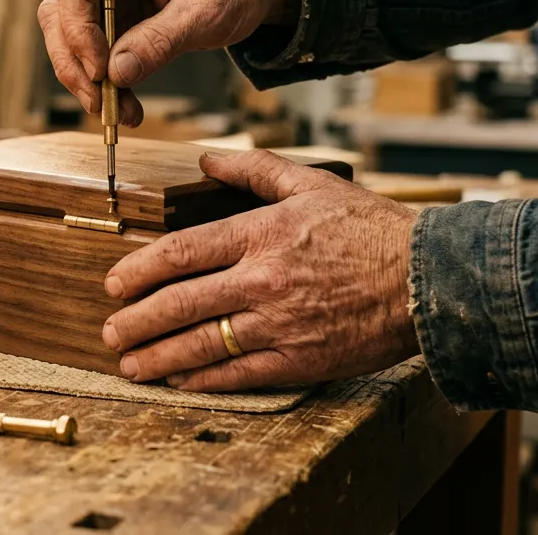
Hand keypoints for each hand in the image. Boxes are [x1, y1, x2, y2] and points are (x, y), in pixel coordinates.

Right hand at [38, 0, 297, 124]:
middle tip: (100, 103)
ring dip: (86, 77)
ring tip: (117, 111)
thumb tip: (116, 74)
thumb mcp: (207, 12)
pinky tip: (124, 102)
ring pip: (70, 33)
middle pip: (61, 11)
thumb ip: (160, 41)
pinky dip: (104, 78)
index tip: (100, 71)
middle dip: (75, 63)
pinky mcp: (115, 11)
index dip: (78, 31)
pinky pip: (94, 46)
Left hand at [101, 150, 419, 391]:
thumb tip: (206, 158)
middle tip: (110, 332)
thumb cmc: (371, 228)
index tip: (114, 283)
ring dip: (159, 356)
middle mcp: (262, 280)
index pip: (181, 253)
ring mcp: (279, 324)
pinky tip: (179, 379)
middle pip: (180, 303)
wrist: (427, 280)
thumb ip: (254, 170)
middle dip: (137, 321)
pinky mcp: (299, 359)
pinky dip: (204, 379)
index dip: (139, 271)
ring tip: (130, 364)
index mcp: (261, 234)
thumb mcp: (311, 184)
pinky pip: (239, 373)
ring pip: (202, 344)